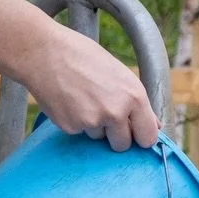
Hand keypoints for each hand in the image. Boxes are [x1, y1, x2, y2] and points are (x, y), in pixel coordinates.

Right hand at [25, 25, 160, 150]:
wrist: (44, 52)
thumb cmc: (84, 57)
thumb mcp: (120, 74)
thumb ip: (136, 102)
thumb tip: (154, 124)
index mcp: (134, 97)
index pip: (148, 137)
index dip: (141, 136)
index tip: (136, 134)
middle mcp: (116, 113)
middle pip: (122, 145)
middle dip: (116, 136)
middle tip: (105, 115)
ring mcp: (92, 122)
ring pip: (99, 137)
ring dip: (94, 125)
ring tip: (82, 97)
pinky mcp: (70, 127)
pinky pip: (79, 131)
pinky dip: (75, 121)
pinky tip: (68, 100)